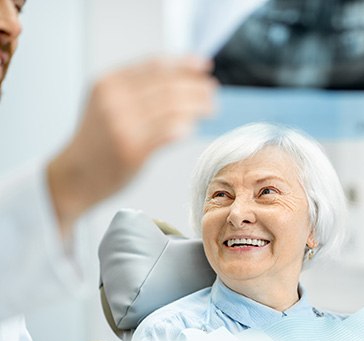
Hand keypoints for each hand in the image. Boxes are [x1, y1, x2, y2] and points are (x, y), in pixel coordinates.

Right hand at [47, 56, 216, 235]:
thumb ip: (136, 91)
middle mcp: (114, 100)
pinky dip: (185, 127)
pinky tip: (192, 127)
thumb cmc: (97, 142)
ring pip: (172, 108)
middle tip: (212, 92)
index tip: (204, 67)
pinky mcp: (132, 150)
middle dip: (196, 87)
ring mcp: (123, 125)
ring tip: (211, 108)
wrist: (74, 175)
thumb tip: (181, 82)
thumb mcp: (107, 105)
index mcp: (109, 83)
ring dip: (197, 106)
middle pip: (168, 86)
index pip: (155, 66)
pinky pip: (168, 133)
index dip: (184, 65)